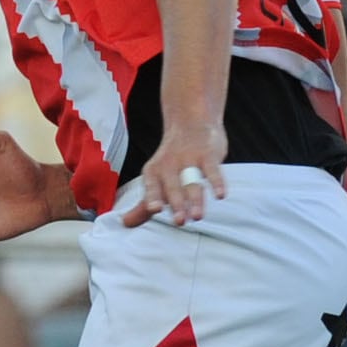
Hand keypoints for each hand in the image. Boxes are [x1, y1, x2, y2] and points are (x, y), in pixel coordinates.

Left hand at [139, 104, 227, 226]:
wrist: (191, 122)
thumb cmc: (172, 159)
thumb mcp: (155, 179)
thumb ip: (143, 204)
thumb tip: (126, 223)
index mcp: (154, 172)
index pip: (152, 186)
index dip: (152, 197)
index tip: (154, 209)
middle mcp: (169, 165)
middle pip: (173, 188)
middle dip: (176, 204)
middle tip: (179, 221)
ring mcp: (190, 159)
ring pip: (193, 182)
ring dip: (196, 200)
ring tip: (198, 216)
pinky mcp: (209, 155)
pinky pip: (213, 170)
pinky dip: (217, 183)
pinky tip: (220, 195)